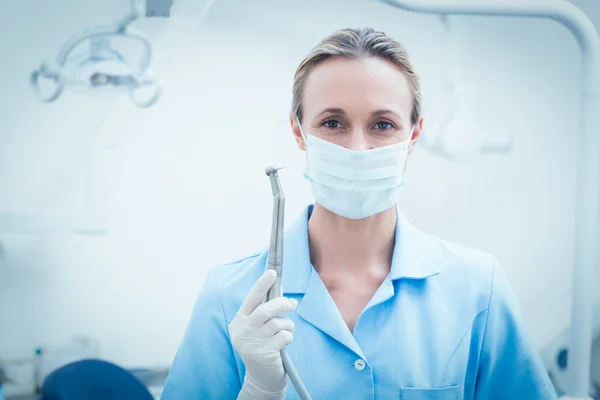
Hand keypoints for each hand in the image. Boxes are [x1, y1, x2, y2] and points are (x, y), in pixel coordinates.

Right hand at [229, 269, 297, 394]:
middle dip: (282, 304)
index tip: (272, 272)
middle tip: (292, 304)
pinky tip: (283, 345)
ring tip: (286, 332)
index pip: (251, 298)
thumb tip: (279, 289)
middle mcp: (241, 331)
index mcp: (239, 321)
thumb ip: (267, 309)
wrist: (261, 377)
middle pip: (266, 310)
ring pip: (278, 323)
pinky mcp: (262, 354)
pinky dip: (289, 338)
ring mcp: (250, 343)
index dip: (262, 284)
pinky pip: (284, 336)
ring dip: (288, 326)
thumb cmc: (263, 346)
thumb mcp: (260, 327)